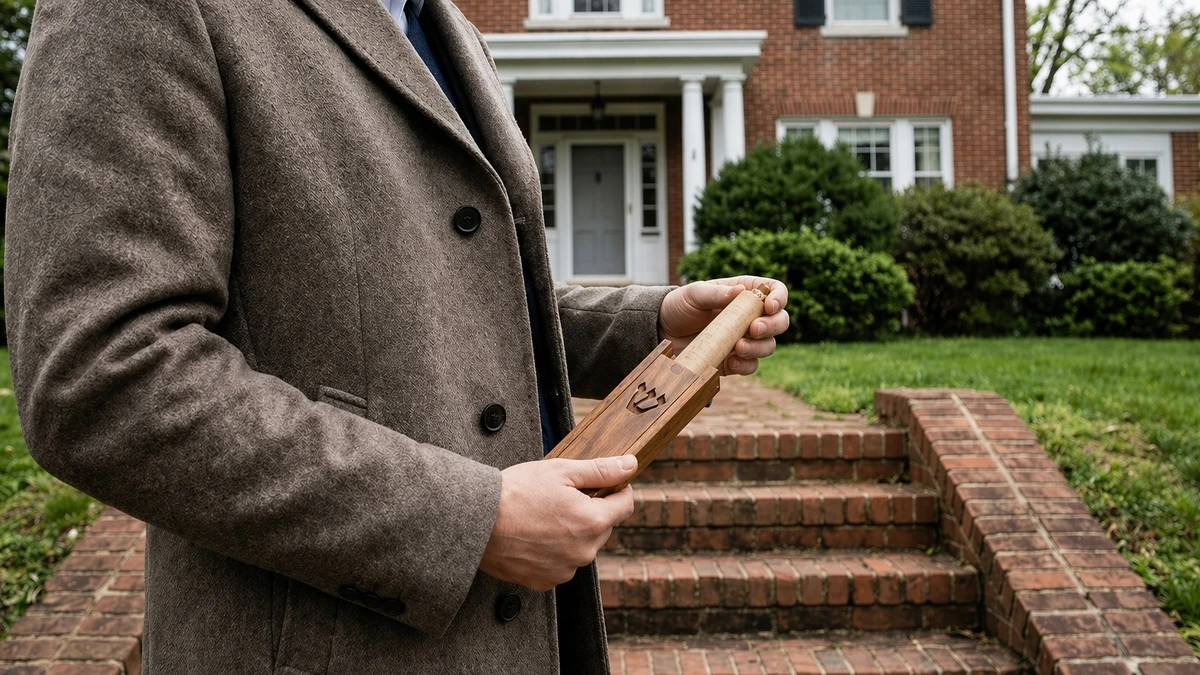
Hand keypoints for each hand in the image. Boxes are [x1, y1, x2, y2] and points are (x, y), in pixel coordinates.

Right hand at [479, 455, 637, 591]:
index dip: (617, 489)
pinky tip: (532, 536)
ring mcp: (564, 570)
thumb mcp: (561, 471)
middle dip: (590, 511)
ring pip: (581, 547)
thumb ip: (601, 470)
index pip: (625, 505)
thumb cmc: (516, 492)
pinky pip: (560, 564)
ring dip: (572, 533)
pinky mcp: (545, 582)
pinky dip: (553, 552)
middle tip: (560, 497)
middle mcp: (584, 552)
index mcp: (593, 522)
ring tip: (542, 517)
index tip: (603, 483)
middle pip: (602, 527)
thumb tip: (630, 465)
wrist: (477, 522)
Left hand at [658, 277, 789, 375]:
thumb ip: (716, 294)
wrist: (662, 331)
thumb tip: (739, 292)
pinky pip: (751, 365)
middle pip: (780, 320)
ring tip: (738, 346)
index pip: (774, 290)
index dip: (779, 297)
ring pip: (769, 345)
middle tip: (754, 328)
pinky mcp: (734, 359)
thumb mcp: (694, 294)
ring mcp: (744, 339)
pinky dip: (746, 364)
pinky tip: (732, 361)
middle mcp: (749, 316)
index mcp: (744, 293)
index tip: (769, 306)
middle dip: (773, 326)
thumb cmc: (679, 306)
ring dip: (759, 347)